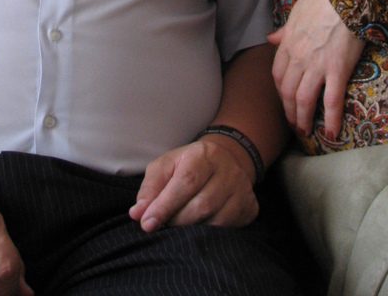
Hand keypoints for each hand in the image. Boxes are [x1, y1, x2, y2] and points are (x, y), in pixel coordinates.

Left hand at [129, 137, 257, 232]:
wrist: (227, 158)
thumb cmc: (190, 165)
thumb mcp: (167, 166)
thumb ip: (150, 187)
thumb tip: (137, 214)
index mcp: (203, 155)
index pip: (185, 183)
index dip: (164, 206)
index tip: (147, 224)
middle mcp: (227, 170)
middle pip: (200, 205)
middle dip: (176, 221)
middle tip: (163, 224)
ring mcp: (242, 189)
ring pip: (214, 221)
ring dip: (190, 229)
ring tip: (179, 224)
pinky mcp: (250, 207)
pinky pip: (228, 229)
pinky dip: (208, 233)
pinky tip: (198, 227)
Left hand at [268, 0, 364, 138]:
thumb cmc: (322, 0)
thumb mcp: (296, 11)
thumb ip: (284, 30)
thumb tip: (271, 38)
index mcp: (288, 43)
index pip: (277, 75)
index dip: (280, 92)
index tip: (285, 101)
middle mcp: (298, 58)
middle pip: (288, 92)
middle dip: (289, 111)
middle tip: (294, 124)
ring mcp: (317, 66)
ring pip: (304, 100)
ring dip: (303, 119)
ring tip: (306, 131)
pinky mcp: (337, 70)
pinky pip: (331, 101)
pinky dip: (330, 119)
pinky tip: (331, 133)